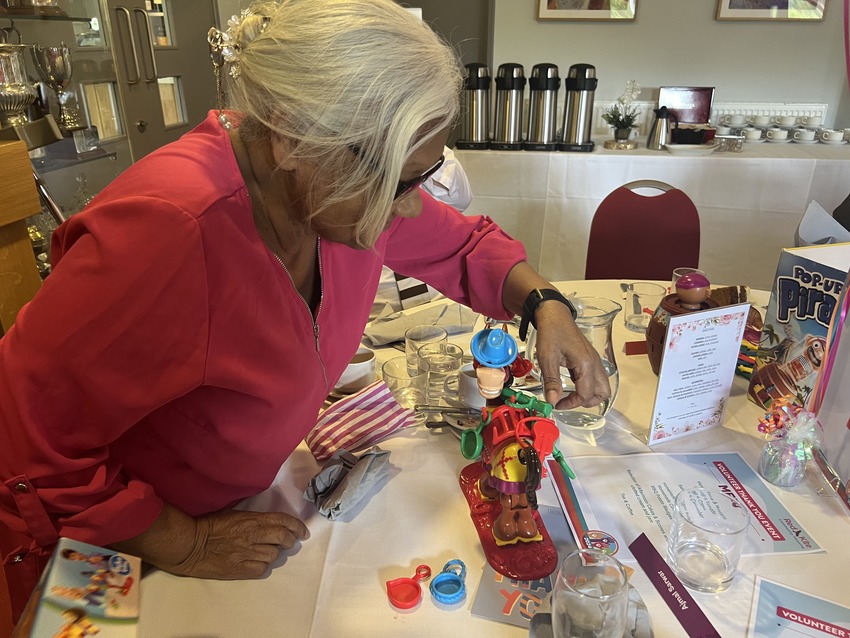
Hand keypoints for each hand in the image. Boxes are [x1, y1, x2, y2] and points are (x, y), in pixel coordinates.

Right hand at [174, 509, 309, 579]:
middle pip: (283, 538)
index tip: (303, 531)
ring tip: (265, 551)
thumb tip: (271, 523)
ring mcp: (246, 554)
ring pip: (274, 556)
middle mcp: (253, 536)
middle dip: (290, 540)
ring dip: (273, 553)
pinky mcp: (239, 570)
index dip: (297, 526)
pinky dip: (262, 566)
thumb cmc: (209, 525)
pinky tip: (256, 562)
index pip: (282, 520)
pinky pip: (261, 570)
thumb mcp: (234, 514)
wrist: (190, 544)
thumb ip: (254, 518)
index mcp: (252, 519)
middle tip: (289, 542)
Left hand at [533, 301, 610, 409]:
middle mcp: (595, 363)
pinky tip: (570, 383)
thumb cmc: (552, 331)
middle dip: (587, 402)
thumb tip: (552, 401)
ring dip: (589, 394)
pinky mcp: (589, 359)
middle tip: (568, 401)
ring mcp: (594, 361)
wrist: (554, 314)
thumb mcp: (547, 358)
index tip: (557, 404)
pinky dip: (586, 385)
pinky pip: (595, 378)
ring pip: (602, 386)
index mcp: (586, 364)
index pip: (586, 394)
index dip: (571, 403)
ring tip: (570, 395)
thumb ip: (551, 381)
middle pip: (603, 393)